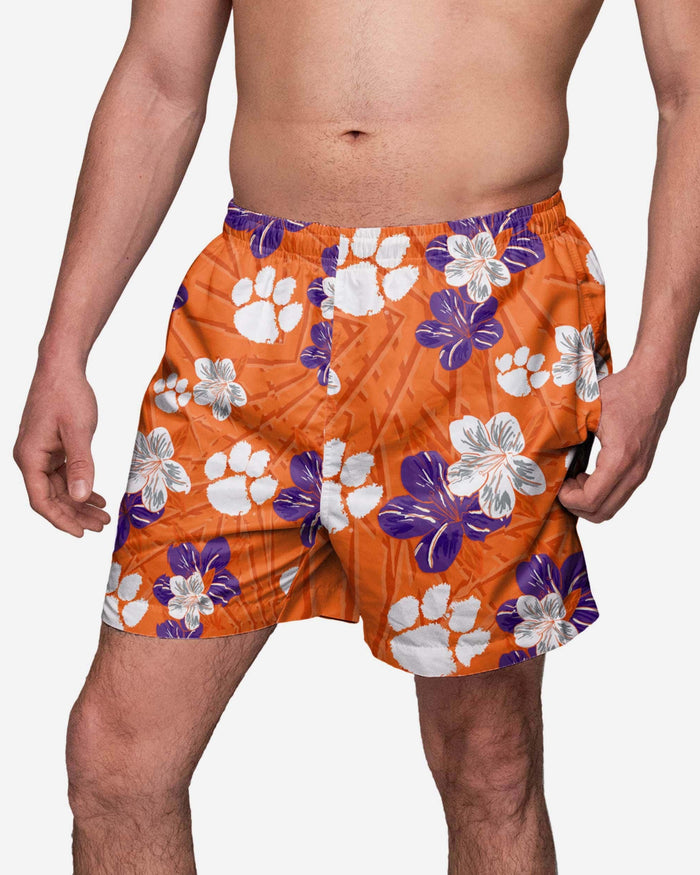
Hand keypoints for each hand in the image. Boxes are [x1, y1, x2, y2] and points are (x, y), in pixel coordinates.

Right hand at [13, 361, 110, 536]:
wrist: (61, 368)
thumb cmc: (66, 394)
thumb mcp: (78, 431)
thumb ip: (81, 465)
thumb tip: (81, 496)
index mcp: (30, 457)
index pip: (42, 501)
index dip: (61, 520)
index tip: (81, 533)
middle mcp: (31, 459)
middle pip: (52, 498)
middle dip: (76, 514)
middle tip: (102, 526)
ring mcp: (40, 454)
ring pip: (60, 488)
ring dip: (81, 503)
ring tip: (104, 515)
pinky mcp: (51, 448)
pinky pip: (64, 475)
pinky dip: (80, 486)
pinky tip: (98, 496)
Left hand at [557, 364, 671, 522]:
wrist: (653, 383)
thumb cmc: (621, 392)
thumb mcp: (587, 409)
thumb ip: (566, 432)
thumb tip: (540, 449)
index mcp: (620, 458)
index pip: (591, 500)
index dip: (567, 499)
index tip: (556, 484)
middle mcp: (634, 471)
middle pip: (602, 513)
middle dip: (576, 506)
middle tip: (561, 486)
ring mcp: (640, 473)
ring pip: (611, 508)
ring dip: (587, 501)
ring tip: (572, 480)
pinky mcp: (640, 470)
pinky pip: (618, 496)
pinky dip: (598, 494)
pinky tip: (584, 476)